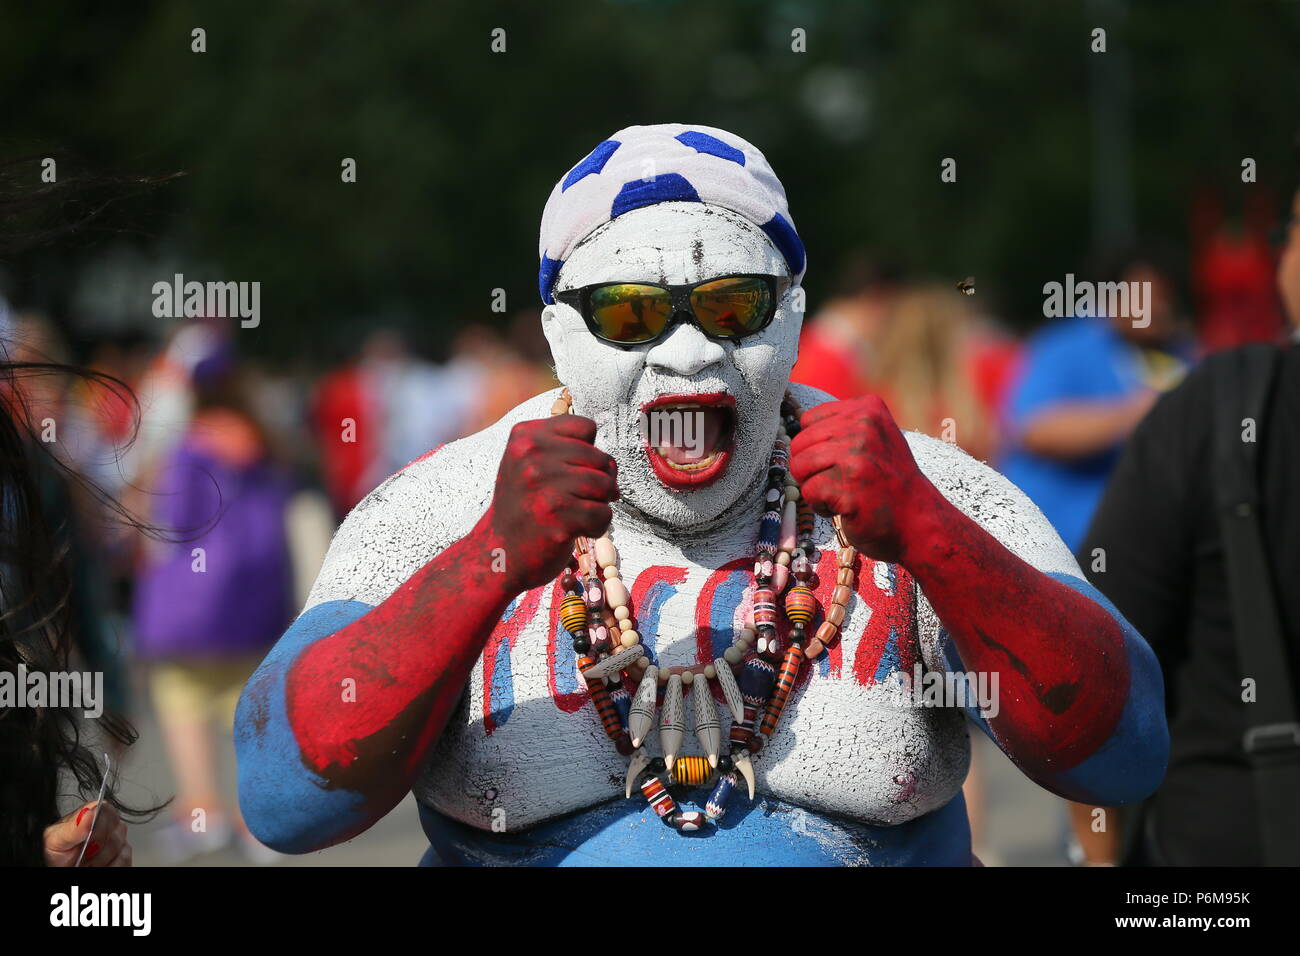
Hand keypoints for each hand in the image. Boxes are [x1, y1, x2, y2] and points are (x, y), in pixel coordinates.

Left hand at [44, 801, 131, 866]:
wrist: (57, 866)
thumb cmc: (56, 852)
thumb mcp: (57, 839)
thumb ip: (74, 827)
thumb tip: (88, 813)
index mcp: (93, 813)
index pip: (107, 812)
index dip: (99, 830)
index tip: (87, 843)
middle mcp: (109, 825)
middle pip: (115, 835)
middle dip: (97, 851)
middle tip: (82, 856)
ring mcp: (118, 840)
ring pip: (121, 850)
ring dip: (101, 862)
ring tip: (86, 863)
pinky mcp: (123, 855)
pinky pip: (124, 862)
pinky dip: (110, 867)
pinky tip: (96, 867)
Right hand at [486, 415, 618, 590]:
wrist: (499, 552)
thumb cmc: (524, 507)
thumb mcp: (529, 463)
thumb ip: (565, 449)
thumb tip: (610, 464)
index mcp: (526, 436)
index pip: (586, 427)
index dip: (589, 451)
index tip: (573, 470)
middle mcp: (532, 456)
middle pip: (601, 458)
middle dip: (600, 481)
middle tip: (578, 498)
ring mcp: (544, 486)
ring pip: (605, 485)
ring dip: (600, 504)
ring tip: (578, 513)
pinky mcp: (558, 517)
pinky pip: (603, 514)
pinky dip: (597, 527)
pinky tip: (575, 530)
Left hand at [789, 395, 938, 562]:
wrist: (919, 521)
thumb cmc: (889, 481)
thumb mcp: (875, 437)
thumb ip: (842, 425)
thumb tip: (797, 423)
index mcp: (868, 409)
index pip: (808, 420)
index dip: (816, 446)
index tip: (842, 461)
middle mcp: (863, 427)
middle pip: (799, 443)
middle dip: (810, 469)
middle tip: (840, 482)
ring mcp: (856, 456)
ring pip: (799, 467)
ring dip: (814, 487)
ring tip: (843, 493)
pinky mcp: (849, 487)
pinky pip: (809, 492)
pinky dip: (821, 506)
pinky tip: (846, 508)